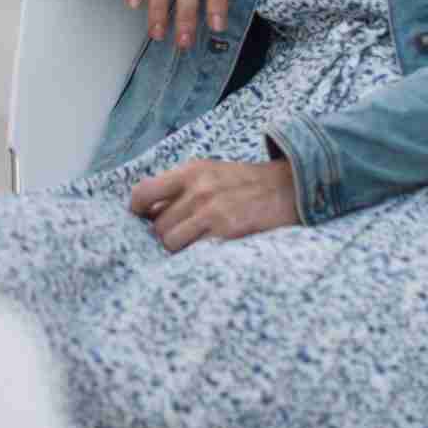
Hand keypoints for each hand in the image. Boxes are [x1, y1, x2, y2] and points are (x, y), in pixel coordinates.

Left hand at [128, 159, 298, 251]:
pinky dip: (196, 255)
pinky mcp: (226, 231)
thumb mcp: (212, 172)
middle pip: (157, 225)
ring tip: (196, 244)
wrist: (290, 187)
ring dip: (179, 248)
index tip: (142, 220)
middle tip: (183, 235)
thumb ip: (182, 188)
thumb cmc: (247, 184)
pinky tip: (209, 250)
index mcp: (191, 171)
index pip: (144, 192)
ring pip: (170, 241)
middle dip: (165, 234)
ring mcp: (211, 211)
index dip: (137, 210)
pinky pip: (194, 252)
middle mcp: (198, 188)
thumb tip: (151, 212)